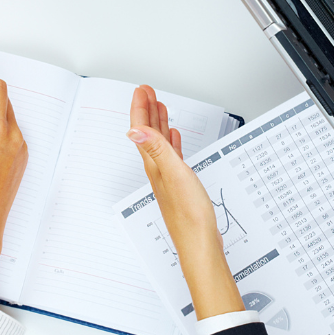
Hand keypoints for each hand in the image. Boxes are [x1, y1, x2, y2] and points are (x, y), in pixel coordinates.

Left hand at [127, 85, 243, 319]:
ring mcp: (168, 177)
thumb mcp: (173, 174)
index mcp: (154, 164)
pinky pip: (171, 155)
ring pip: (159, 142)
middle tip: (147, 91)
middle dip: (147, 110)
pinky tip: (174, 139)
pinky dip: (171, 142)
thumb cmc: (189, 215)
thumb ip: (156, 149)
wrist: (200, 244)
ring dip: (158, 123)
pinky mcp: (179, 185)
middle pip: (148, 133)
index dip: (141, 108)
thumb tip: (133, 129)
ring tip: (159, 107)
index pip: (142, 130)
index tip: (141, 90)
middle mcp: (157, 169)